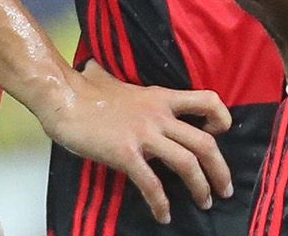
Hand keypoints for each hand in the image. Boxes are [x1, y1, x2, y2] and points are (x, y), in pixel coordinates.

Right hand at [35, 62, 234, 223]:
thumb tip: (103, 73)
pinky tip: (163, 215)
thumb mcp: (116, 82)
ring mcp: (144, 135)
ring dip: (200, 187)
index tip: (220, 134)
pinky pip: (151, 183)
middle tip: (224, 189)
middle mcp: (159, 115)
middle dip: (220, 170)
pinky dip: (161, 202)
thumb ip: (123, 84)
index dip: (221, 118)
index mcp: (161, 98)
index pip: (208, 100)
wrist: (63, 98)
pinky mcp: (126, 153)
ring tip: (204, 203)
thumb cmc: (85, 91)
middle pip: (205, 142)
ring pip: (187, 163)